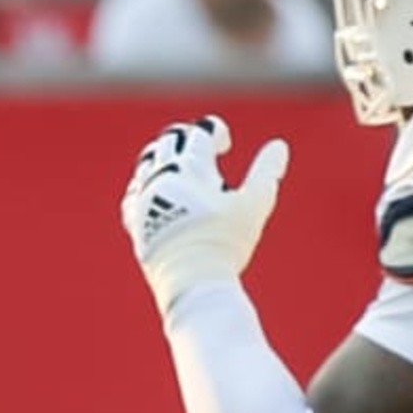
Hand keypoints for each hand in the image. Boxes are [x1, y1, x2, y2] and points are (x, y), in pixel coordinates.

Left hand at [121, 115, 288, 310]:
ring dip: (166, 158)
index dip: (215, 132)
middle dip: (188, 139)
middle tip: (206, 151)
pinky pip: (133, 193)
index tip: (225, 145)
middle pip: (168, 141)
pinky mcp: (135, 221)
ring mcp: (143, 198)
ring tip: (186, 170)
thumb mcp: (255, 203)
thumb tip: (279, 146)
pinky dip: (147, 185)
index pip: (198, 132)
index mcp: (189, 168)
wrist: (191, 280)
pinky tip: (161, 193)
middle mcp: (159, 177)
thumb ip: (267, 171)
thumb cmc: (226, 241)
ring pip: (146, 163)